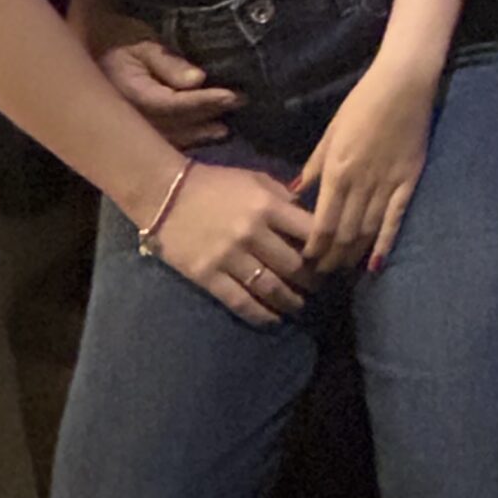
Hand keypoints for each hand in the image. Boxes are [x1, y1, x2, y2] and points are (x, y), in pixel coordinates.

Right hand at [82, 10, 241, 148]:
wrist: (88, 47)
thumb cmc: (118, 36)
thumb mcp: (142, 42)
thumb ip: (168, 62)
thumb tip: (197, 80)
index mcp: (127, 93)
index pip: (171, 104)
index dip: (203, 101)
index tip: (232, 95)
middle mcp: (125, 116)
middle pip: (173, 124)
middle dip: (207, 116)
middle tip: (239, 105)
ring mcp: (126, 126)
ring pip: (167, 138)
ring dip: (198, 134)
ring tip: (225, 128)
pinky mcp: (129, 129)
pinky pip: (159, 141)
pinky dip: (183, 140)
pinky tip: (202, 138)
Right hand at [153, 161, 315, 325]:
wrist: (165, 193)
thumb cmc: (215, 183)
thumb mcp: (255, 179)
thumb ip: (283, 197)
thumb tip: (307, 218)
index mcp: (267, 206)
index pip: (308, 231)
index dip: (325, 247)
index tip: (332, 257)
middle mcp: (252, 233)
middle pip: (293, 265)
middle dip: (311, 279)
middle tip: (320, 286)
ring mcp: (229, 257)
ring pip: (270, 287)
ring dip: (290, 300)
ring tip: (299, 304)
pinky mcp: (208, 275)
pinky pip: (239, 301)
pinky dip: (260, 314)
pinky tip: (273, 318)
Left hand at [292, 59, 436, 272]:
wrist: (403, 84)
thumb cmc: (362, 103)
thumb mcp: (331, 132)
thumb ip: (314, 165)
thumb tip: (294, 193)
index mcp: (337, 171)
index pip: (321, 222)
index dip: (313, 247)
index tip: (305, 261)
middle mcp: (360, 184)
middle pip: (343, 233)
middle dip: (330, 258)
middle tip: (321, 275)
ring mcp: (386, 184)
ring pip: (366, 231)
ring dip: (352, 255)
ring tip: (341, 271)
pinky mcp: (408, 182)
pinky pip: (394, 219)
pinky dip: (384, 244)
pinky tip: (375, 264)